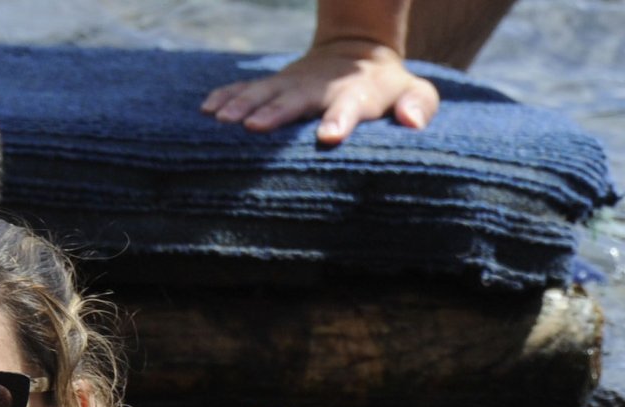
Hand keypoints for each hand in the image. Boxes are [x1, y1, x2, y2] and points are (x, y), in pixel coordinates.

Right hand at [202, 39, 439, 144]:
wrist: (356, 51)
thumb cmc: (387, 86)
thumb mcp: (413, 90)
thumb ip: (418, 104)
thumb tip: (412, 122)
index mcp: (353, 94)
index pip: (347, 106)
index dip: (339, 120)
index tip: (329, 136)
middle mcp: (318, 89)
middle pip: (295, 100)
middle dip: (275, 112)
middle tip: (254, 127)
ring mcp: (292, 85)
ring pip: (265, 93)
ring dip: (242, 104)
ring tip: (221, 120)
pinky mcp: (274, 85)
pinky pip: (246, 88)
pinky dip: (226, 96)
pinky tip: (206, 108)